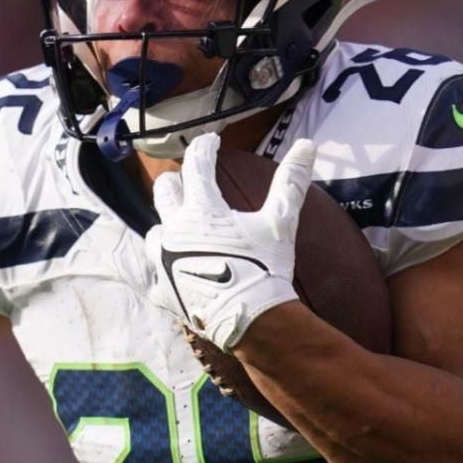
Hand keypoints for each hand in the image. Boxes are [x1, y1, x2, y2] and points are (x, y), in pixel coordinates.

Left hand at [142, 132, 312, 349]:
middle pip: (164, 193)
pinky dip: (165, 267)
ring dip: (167, 224)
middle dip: (176, 181)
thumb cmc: (263, 268)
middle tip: (185, 178)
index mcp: (201, 210)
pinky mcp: (164, 290)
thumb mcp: (280, 222)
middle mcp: (175, 230)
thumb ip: (291, 182)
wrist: (250, 321)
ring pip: (155, 232)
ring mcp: (164, 261)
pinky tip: (174, 270)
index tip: (211, 142)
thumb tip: (307, 146)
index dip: (205, 148)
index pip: (196, 165)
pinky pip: (156, 274)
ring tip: (178, 225)